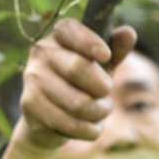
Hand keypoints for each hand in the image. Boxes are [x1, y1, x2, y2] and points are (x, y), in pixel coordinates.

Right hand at [14, 18, 136, 149]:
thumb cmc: (80, 83)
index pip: (70, 29)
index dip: (89, 41)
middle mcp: (41, 52)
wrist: (47, 118)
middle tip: (106, 92)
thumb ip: (115, 49)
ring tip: (101, 110)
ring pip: (77, 102)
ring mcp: (32, 78)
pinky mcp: (30, 104)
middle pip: (77, 68)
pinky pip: (70, 123)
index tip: (105, 55)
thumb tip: (128, 32)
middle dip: (102, 86)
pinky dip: (89, 129)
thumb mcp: (101, 65)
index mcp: (58, 36)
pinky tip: (90, 126)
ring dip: (99, 111)